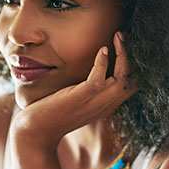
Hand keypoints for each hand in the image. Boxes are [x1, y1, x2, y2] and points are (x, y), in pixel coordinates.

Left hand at [12, 32, 133, 148]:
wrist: (35, 133)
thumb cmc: (53, 114)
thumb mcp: (77, 101)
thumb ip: (87, 89)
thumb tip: (89, 69)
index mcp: (106, 105)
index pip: (132, 85)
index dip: (134, 65)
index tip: (125, 46)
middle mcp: (104, 105)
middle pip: (133, 80)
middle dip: (132, 55)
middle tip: (123, 35)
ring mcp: (92, 103)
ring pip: (122, 79)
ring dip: (123, 55)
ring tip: (118, 36)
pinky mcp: (78, 99)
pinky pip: (98, 81)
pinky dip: (102, 63)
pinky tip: (102, 49)